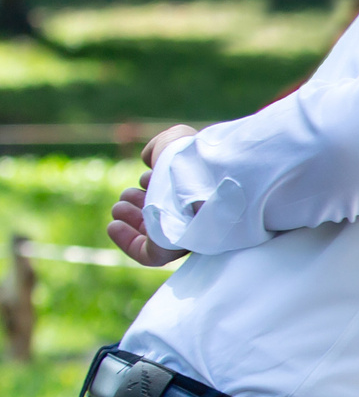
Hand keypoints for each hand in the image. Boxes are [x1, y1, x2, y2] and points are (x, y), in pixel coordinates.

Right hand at [104, 125, 197, 267]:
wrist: (206, 181)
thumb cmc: (196, 160)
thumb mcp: (176, 142)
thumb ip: (160, 148)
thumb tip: (148, 159)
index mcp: (196, 192)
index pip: (168, 194)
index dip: (151, 184)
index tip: (147, 177)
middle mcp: (192, 215)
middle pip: (155, 211)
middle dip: (134, 199)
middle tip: (132, 194)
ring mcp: (181, 234)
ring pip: (148, 230)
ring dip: (125, 214)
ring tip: (123, 206)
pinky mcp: (169, 250)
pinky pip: (145, 254)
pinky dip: (124, 240)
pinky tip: (114, 225)